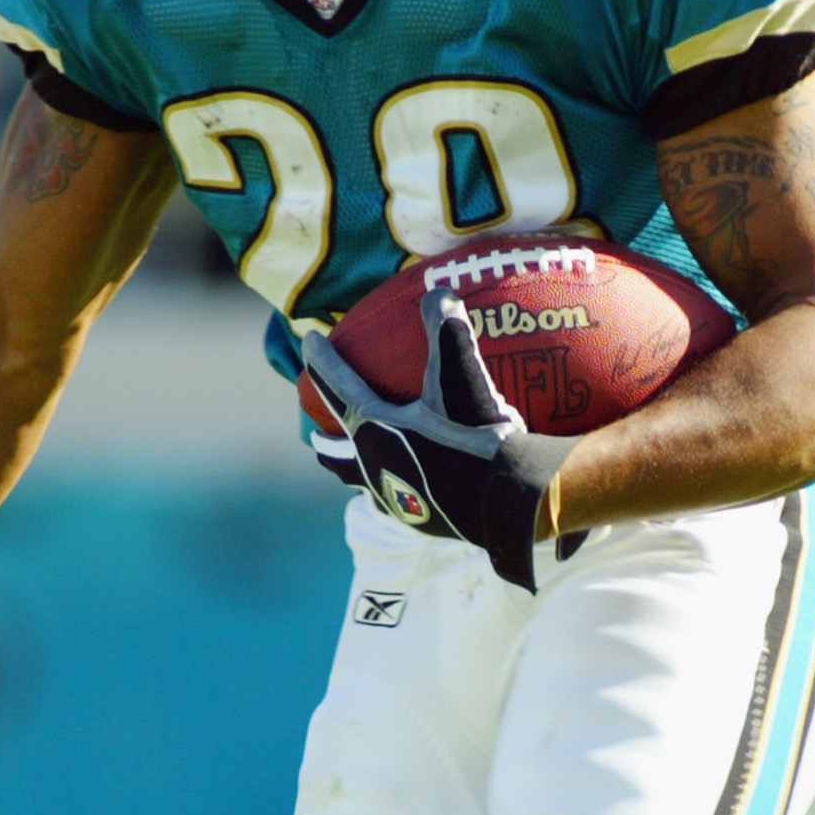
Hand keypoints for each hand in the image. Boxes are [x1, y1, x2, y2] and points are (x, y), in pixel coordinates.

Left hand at [302, 288, 570, 590]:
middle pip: (338, 454)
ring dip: (357, 470)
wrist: (505, 501)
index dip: (322, 361)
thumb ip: (448, 332)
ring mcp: (397, 500)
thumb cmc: (475, 437)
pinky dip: (402, 488)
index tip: (309, 340)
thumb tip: (440, 292)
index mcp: (374, 429)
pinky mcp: (423, 521)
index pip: (337, 388)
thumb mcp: (461, 379)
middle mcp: (375, 466)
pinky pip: (403, 501)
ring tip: (362, 464)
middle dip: (326, 441)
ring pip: (365, 482)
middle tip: (315, 435)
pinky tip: (418, 486)